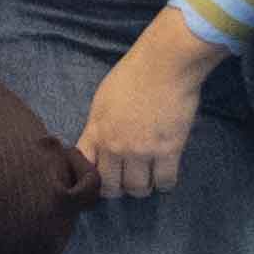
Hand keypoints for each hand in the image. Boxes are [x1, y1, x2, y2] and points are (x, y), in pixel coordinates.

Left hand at [75, 12, 216, 200]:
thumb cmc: (133, 74)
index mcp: (96, 130)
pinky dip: (165, 184)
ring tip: (148, 178)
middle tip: (127, 182)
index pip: (85, 168)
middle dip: (119, 188)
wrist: (164, 63)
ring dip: (142, 188)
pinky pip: (164, 182)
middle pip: (111, 186)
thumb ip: (100, 125)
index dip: (93, 178)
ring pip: (138, 189)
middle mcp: (115, 146)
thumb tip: (100, 144)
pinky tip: (165, 176)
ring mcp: (141, 151)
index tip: (102, 178)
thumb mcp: (103, 99)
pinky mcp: (168, 151)